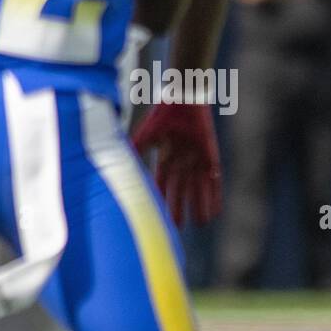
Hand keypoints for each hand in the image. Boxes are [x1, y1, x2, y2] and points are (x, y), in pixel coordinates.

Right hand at [131, 103, 221, 226]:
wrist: (185, 103)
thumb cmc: (163, 116)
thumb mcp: (146, 136)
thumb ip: (134, 151)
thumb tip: (114, 164)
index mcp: (165, 159)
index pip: (162, 185)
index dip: (162, 200)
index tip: (159, 216)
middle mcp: (181, 164)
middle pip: (180, 191)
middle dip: (179, 208)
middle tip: (178, 227)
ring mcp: (197, 162)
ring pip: (198, 190)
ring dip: (199, 206)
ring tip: (201, 223)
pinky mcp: (211, 159)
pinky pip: (214, 182)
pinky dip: (214, 196)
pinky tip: (216, 210)